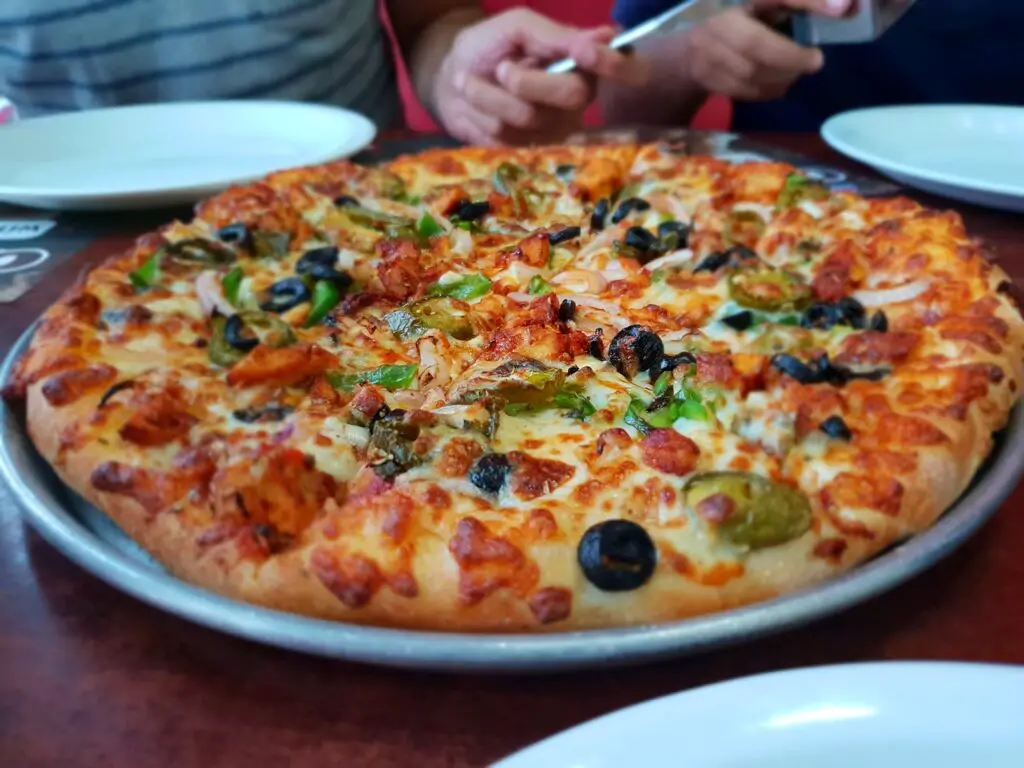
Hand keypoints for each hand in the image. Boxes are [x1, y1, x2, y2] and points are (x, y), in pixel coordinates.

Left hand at [433, 8, 647, 145]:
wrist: (449, 79)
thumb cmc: (488, 47)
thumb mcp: (518, 27)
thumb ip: (555, 35)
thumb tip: (606, 36)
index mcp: (585, 63)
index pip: (625, 67)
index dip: (615, 64)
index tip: (586, 52)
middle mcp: (579, 99)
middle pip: (572, 96)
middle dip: (528, 82)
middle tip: (501, 68)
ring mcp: (555, 129)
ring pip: (528, 116)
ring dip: (488, 95)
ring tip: (470, 80)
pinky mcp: (527, 150)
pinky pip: (505, 136)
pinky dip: (480, 113)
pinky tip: (475, 103)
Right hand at [682, 0, 852, 100]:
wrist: (689, 55)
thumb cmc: (740, 23)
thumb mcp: (764, 7)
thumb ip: (799, 6)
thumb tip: (847, 7)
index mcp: (740, 1)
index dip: (809, 1)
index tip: (843, 7)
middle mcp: (719, 24)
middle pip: (755, 45)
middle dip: (791, 57)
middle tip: (816, 60)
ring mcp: (710, 55)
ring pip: (753, 74)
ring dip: (783, 76)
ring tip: (797, 69)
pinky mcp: (709, 81)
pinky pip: (749, 91)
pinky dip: (770, 89)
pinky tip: (778, 81)